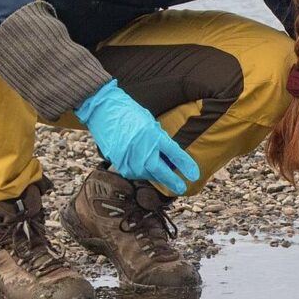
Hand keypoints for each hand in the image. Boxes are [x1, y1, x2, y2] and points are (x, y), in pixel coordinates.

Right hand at [74, 81, 199, 194]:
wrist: (103, 110)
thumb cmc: (129, 113)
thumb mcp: (150, 123)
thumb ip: (160, 140)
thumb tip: (171, 157)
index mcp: (153, 135)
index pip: (174, 154)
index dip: (186, 165)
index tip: (194, 175)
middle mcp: (142, 149)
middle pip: (161, 172)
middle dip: (173, 181)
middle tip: (182, 188)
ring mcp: (129, 158)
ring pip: (148, 174)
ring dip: (156, 175)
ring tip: (163, 174)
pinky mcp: (119, 163)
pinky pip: (135, 173)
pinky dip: (142, 172)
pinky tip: (144, 167)